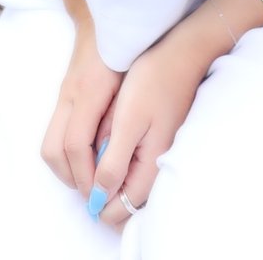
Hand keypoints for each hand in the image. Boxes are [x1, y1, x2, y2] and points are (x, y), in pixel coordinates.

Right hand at [40, 19, 123, 194]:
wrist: (105, 18)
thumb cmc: (128, 51)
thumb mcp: (132, 83)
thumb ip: (123, 118)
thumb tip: (117, 157)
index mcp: (88, 93)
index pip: (74, 146)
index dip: (86, 174)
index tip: (101, 193)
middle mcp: (69, 97)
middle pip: (53, 151)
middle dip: (71, 178)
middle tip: (92, 193)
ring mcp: (63, 97)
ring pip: (49, 146)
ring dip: (66, 170)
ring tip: (89, 182)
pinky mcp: (63, 98)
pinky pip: (54, 136)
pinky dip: (64, 157)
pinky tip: (85, 162)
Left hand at [89, 31, 209, 227]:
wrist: (179, 53)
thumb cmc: (153, 82)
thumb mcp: (127, 122)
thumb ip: (113, 163)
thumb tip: (97, 198)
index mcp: (150, 169)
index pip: (118, 210)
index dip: (95, 202)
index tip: (82, 174)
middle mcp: (156, 169)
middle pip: (120, 198)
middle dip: (100, 180)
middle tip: (95, 146)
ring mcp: (156, 157)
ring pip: (122, 179)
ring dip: (106, 164)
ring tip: (106, 131)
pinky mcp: (154, 143)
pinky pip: (129, 161)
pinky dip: (114, 151)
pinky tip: (114, 126)